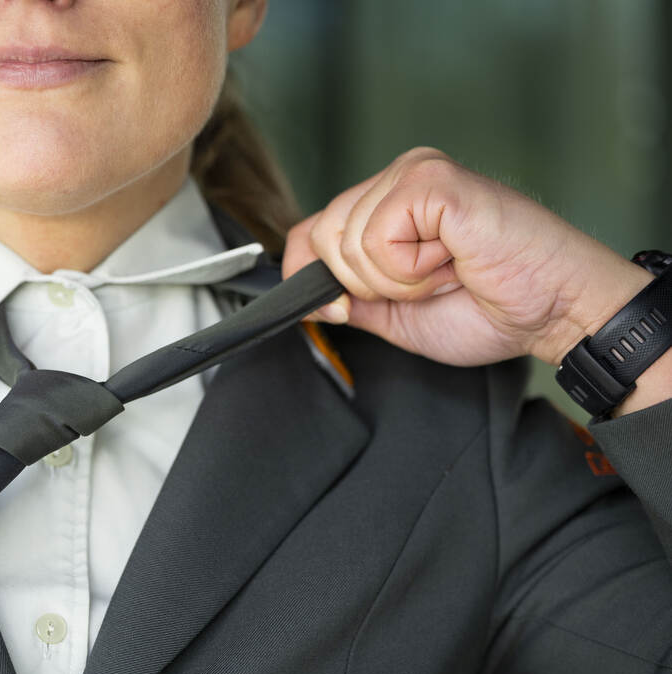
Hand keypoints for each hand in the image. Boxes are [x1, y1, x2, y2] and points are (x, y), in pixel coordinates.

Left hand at [282, 146, 654, 367]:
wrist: (555, 312)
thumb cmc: (492, 309)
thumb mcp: (396, 315)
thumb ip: (348, 299)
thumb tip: (304, 296)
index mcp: (386, 204)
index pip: (310, 232)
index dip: (312, 278)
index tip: (347, 308)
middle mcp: (397, 178)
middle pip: (321, 238)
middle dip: (368, 285)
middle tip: (429, 283)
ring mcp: (414, 172)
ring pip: (347, 242)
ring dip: (397, 280)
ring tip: (447, 270)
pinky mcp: (432, 181)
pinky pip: (377, 239)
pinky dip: (410, 269)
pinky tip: (452, 259)